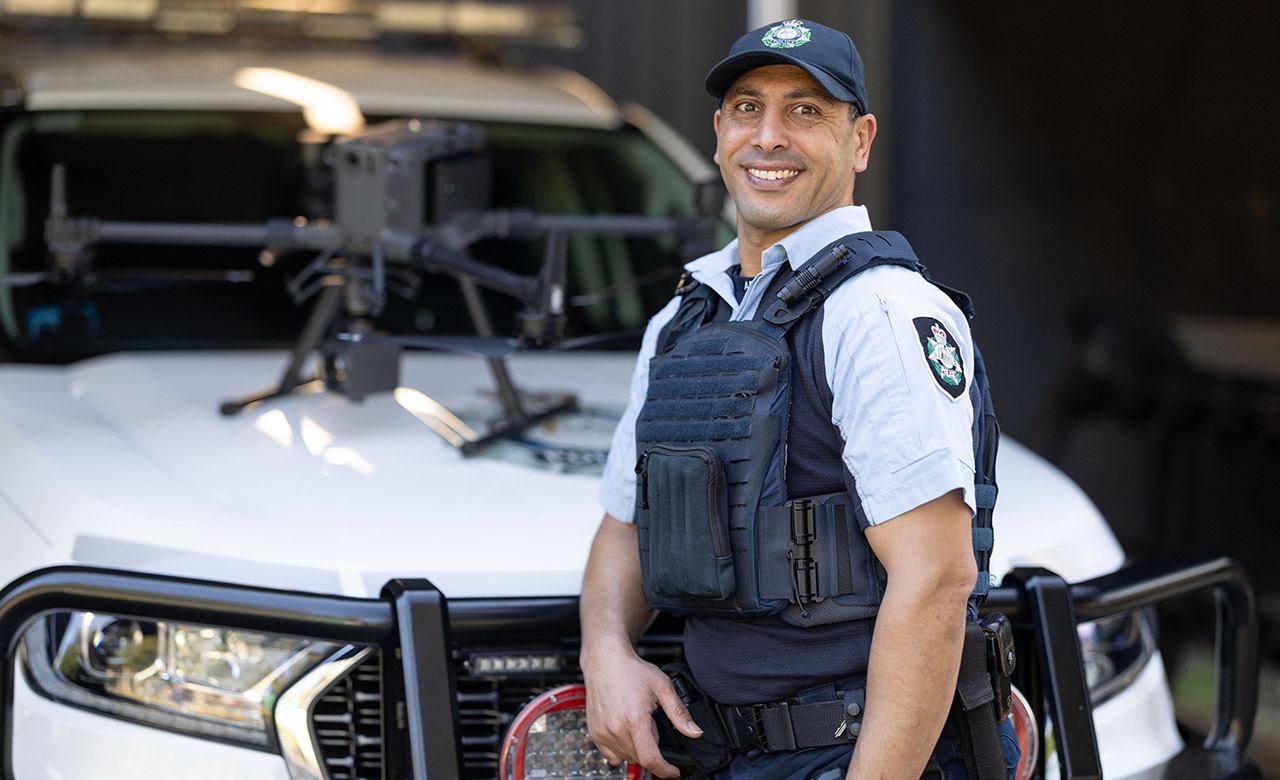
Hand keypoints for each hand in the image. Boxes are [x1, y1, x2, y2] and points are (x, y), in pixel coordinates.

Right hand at [583, 650, 702, 777]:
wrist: (605, 660)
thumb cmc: (632, 670)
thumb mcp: (663, 686)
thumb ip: (679, 713)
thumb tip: (695, 732)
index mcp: (634, 720)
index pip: (651, 759)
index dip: (666, 770)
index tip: (673, 770)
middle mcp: (616, 729)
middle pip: (640, 759)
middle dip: (653, 749)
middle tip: (653, 726)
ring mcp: (603, 732)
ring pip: (626, 758)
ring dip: (638, 750)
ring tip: (639, 725)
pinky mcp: (595, 733)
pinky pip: (611, 756)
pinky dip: (622, 750)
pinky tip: (626, 732)